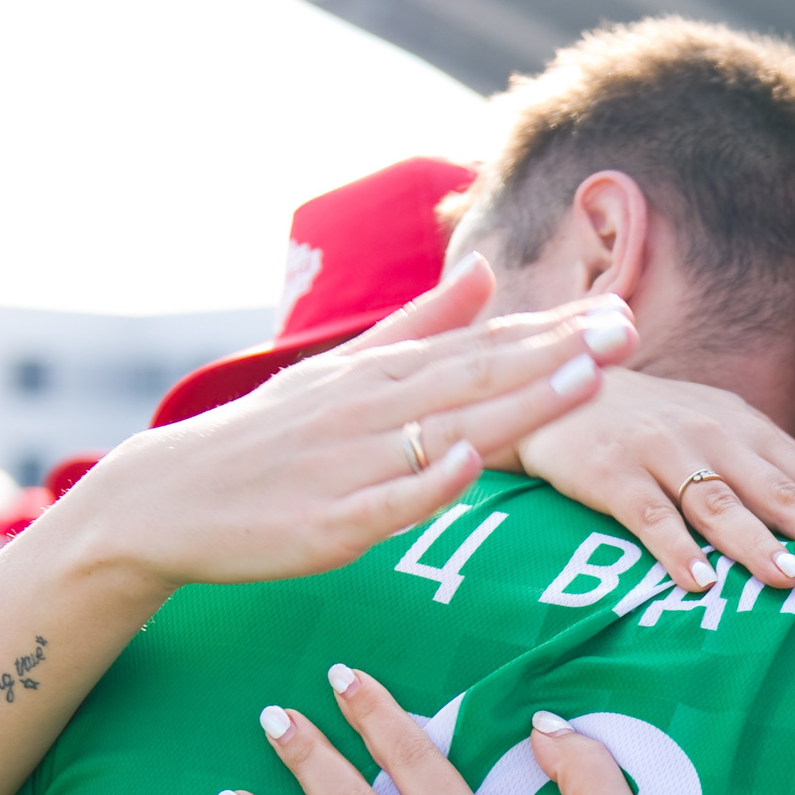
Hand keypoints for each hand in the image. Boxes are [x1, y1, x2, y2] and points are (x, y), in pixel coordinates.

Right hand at [54, 254, 639, 592]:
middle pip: (479, 377)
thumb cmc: (269, 437)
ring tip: (583, 378)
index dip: (552, 330)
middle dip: (558, 354)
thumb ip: (421, 325)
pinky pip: (386, 502)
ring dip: (517, 404)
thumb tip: (487, 272)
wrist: (168, 499)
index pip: (481, 347)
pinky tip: (471, 462)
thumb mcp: (341, 371)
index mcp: (380, 373)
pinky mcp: (328, 523)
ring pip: (446, 430)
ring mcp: (351, 464)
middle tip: (627, 331)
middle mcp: (371, 408)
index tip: (616, 310)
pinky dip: (427, 481)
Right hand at [512, 370, 794, 594]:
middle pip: (783, 492)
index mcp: (747, 428)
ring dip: (758, 543)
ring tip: (794, 579)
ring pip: (721, 503)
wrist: (552, 379)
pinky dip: (674, 547)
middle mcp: (714, 435)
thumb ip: (760, 472)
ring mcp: (663, 450)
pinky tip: (698, 582)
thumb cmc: (646, 422)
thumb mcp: (712, 433)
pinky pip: (648, 514)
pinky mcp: (612, 470)